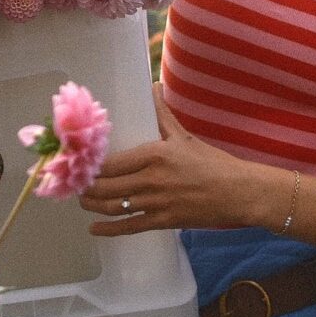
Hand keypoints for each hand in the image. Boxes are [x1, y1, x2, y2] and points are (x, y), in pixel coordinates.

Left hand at [81, 88, 257, 235]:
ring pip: (113, 206)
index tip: (77, 164)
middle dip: (85, 187)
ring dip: (92, 205)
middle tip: (75, 184)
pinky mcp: (164, 221)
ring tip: (83, 201)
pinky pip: (129, 227)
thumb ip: (163, 114)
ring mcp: (156, 202)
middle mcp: (151, 179)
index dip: (89, 166)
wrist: (240, 192)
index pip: (110, 162)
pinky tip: (95, 229)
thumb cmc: (214, 163)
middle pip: (105, 186)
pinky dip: (108, 229)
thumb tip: (154, 87)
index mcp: (154, 154)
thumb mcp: (184, 136)